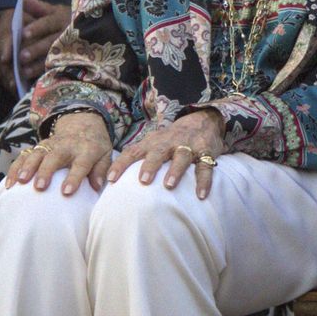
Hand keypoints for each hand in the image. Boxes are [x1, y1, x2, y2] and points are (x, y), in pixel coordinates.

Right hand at [5, 109, 112, 193]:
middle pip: (54, 157)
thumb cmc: (95, 147)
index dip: (74, 178)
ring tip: (20, 182)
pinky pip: (24, 156)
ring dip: (27, 168)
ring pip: (36, 154)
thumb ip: (101, 170)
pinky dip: (16, 169)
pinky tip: (9, 183)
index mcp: (85, 150)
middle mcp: (66, 146)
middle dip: (45, 171)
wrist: (82, 123)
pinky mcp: (38, 147)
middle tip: (40, 187)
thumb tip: (98, 186)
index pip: (80, 164)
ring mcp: (50, 145)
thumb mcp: (105, 155)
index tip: (67, 192)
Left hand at [18, 0, 70, 83]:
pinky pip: (61, 68)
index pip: (48, 23)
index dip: (36, 28)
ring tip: (25, 72)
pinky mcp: (73, 61)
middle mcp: (68, 33)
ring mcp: (72, 48)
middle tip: (21, 57)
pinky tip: (37, 79)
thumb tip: (25, 0)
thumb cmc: (64, 19)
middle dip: (36, 49)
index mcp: (61, 18)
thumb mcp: (54, 11)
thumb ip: (39, 7)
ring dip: (40, 65)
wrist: (91, 29)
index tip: (23, 34)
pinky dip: (48, 74)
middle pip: (51, 42)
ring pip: (55, 57)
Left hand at [108, 108, 225, 198]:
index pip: (133, 152)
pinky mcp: (206, 152)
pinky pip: (205, 167)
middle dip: (150, 165)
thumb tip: (112, 179)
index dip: (121, 164)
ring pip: (182, 156)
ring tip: (169, 186)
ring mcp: (188, 146)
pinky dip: (204, 181)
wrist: (203, 120)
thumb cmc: (171, 139)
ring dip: (175, 170)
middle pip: (158, 151)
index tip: (110, 179)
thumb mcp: (154, 143)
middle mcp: (169, 142)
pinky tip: (201, 195)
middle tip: (143, 180)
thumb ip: (138, 157)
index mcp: (153, 142)